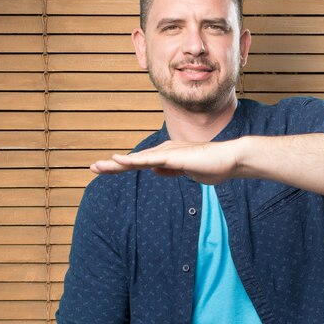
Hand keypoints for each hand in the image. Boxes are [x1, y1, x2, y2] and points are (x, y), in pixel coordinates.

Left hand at [90, 139, 242, 184]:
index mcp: (167, 156)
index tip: (104, 169)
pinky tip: (118, 160)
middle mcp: (164, 151)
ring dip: (116, 163)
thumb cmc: (213, 165)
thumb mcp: (187, 172)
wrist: (231, 159)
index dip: (122, 166)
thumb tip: (154, 170)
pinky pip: (149, 160)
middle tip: (92, 168)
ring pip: (137, 159)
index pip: (140, 163)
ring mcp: (168, 153)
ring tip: (97, 166)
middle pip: (134, 159)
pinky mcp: (174, 157)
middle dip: (112, 165)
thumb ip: (170, 170)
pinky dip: (132, 160)